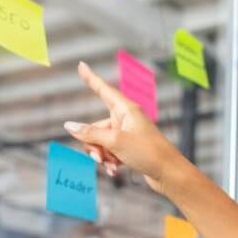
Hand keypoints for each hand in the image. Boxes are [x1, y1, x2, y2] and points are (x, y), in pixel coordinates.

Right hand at [65, 61, 182, 193]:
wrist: (169, 173)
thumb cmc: (148, 153)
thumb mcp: (115, 142)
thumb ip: (90, 134)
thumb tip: (69, 126)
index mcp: (126, 109)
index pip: (104, 90)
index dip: (91, 78)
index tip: (81, 65)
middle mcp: (126, 119)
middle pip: (95, 127)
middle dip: (92, 143)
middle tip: (98, 158)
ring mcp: (127, 134)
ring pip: (101, 142)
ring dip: (101, 155)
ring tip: (109, 166)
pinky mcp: (129, 148)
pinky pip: (109, 152)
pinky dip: (109, 161)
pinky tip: (114, 171)